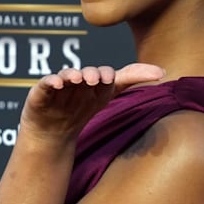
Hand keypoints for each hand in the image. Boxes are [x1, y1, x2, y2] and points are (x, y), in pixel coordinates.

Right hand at [19, 63, 164, 145]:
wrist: (52, 132)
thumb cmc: (80, 108)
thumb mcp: (106, 96)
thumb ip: (130, 79)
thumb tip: (162, 70)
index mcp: (94, 79)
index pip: (105, 74)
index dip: (108, 76)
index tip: (111, 79)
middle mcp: (77, 78)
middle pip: (87, 73)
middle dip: (92, 75)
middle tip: (95, 80)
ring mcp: (59, 84)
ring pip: (67, 75)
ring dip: (73, 75)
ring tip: (77, 78)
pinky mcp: (41, 91)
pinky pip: (47, 83)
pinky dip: (52, 81)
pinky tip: (58, 84)